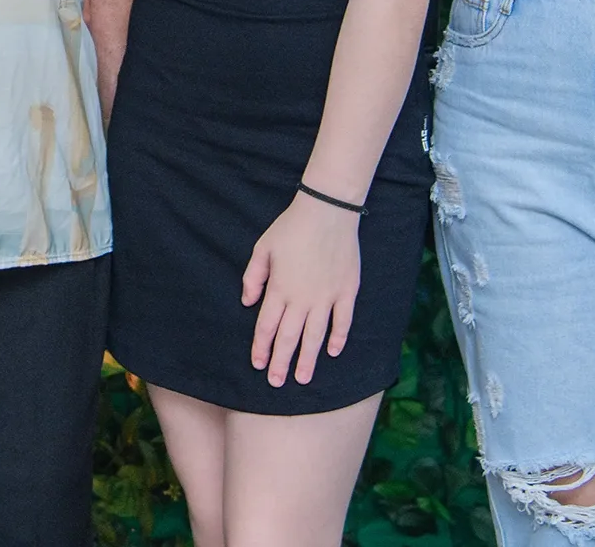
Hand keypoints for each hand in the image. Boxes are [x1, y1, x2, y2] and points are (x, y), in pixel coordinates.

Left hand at [244, 191, 362, 386]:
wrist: (327, 212)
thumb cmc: (290, 228)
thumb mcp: (262, 248)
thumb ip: (253, 277)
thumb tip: (247, 302)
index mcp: (280, 288)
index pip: (268, 326)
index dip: (262, 347)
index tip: (259, 365)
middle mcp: (303, 298)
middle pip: (290, 337)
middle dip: (282, 362)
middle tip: (277, 383)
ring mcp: (327, 297)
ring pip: (316, 336)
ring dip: (308, 359)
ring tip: (302, 379)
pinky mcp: (347, 292)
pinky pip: (343, 321)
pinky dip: (339, 338)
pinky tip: (333, 353)